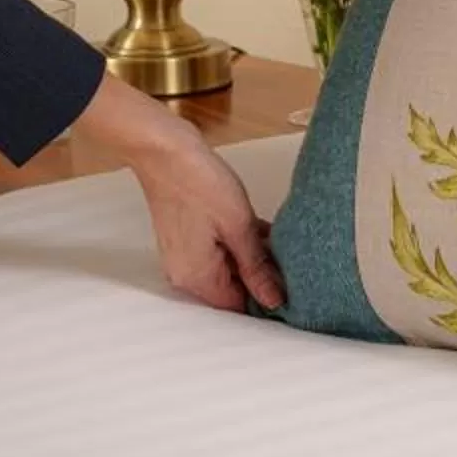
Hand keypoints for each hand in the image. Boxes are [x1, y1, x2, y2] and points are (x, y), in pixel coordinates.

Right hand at [76, 74, 286, 312]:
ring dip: (250, 255)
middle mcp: (185, 273)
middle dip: (259, 273)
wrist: (165, 150)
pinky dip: (236, 242)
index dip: (265, 296)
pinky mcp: (185, 236)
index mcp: (197, 278)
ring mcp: (183, 255)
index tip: (291, 283)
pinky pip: (216, 250)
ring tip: (276, 238)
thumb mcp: (238, 226)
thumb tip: (274, 300)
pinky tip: (259, 227)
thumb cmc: (199, 184)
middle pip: (231, 288)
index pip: (237, 306)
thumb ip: (256, 266)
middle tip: (287, 256)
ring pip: (226, 266)